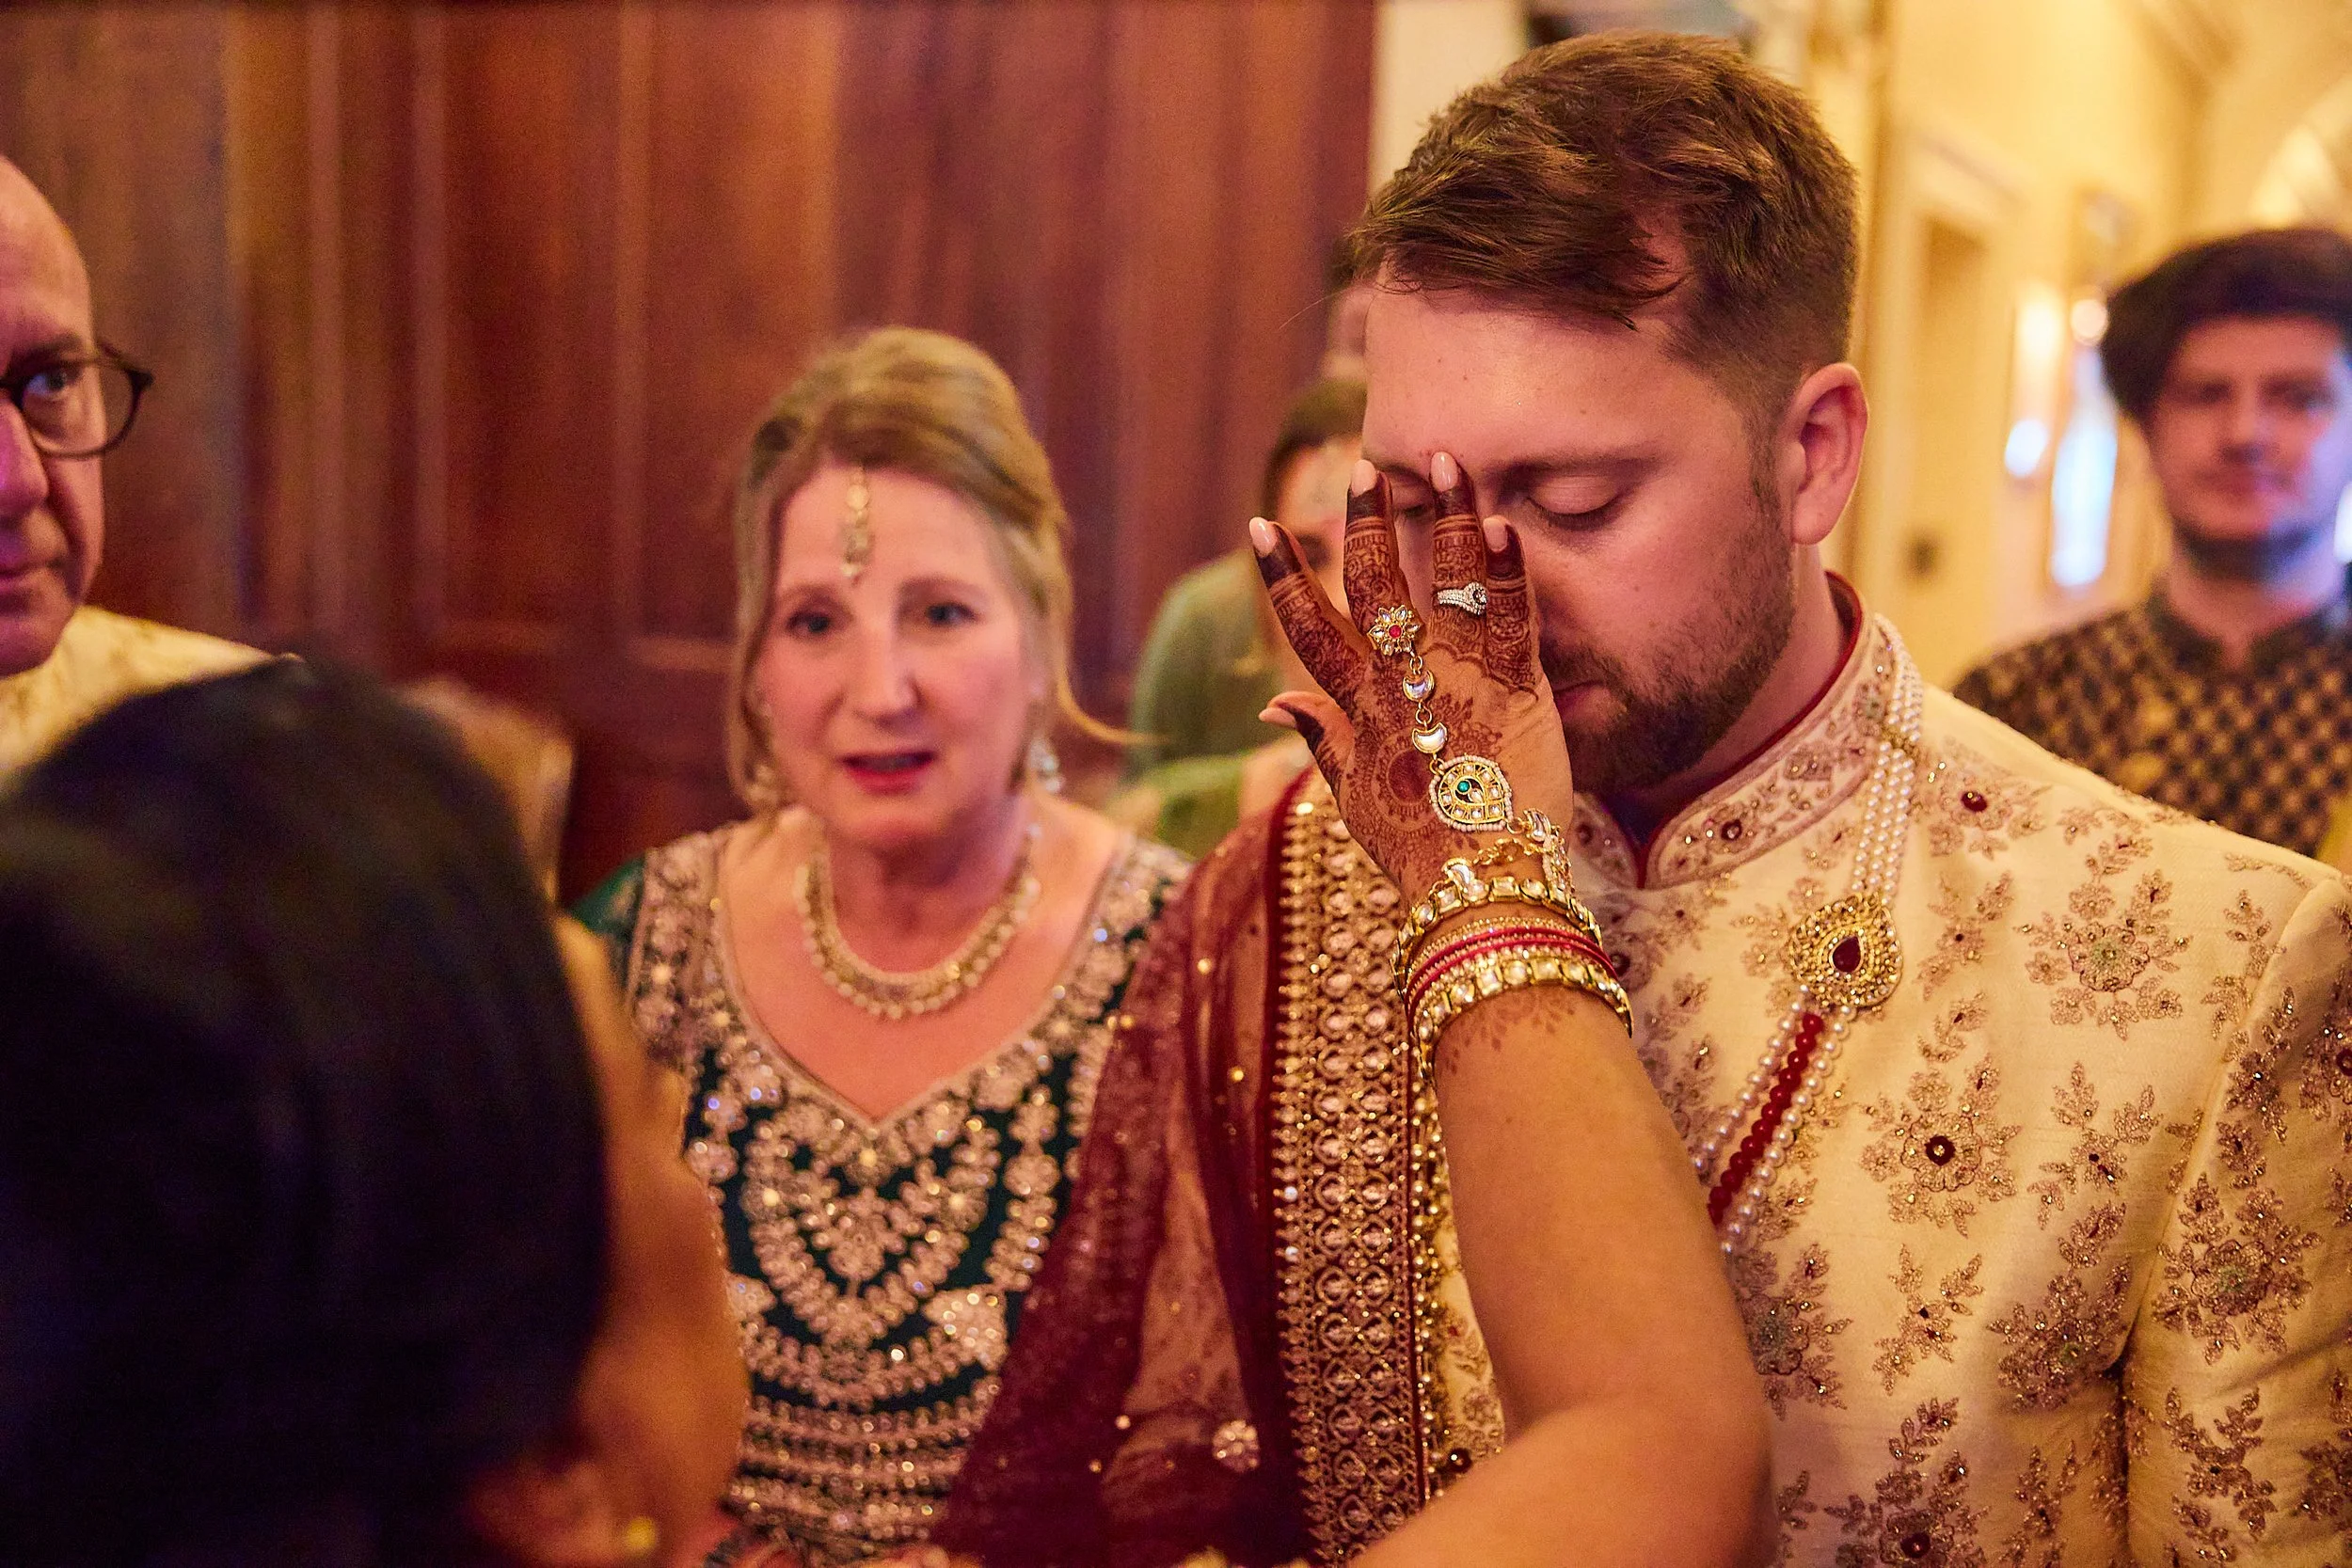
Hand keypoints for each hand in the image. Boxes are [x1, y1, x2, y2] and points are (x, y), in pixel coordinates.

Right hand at [1254, 453, 1572, 901]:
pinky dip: (1507, 569)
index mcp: (1357, 710)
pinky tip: (1504, 523)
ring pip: (1446, 583)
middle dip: (1366, 522)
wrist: (1481, 889)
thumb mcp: (1354, 801)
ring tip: (1449, 460)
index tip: (1261, 525)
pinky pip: (1510, 616)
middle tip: (1362, 467)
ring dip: (1448, 516)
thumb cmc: (1419, 852)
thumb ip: (1318, 740)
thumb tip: (1272, 702)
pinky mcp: (1516, 689)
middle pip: (1374, 587)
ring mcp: (1457, 682)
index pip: (1307, 628)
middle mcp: (1400, 685)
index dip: (1282, 574)